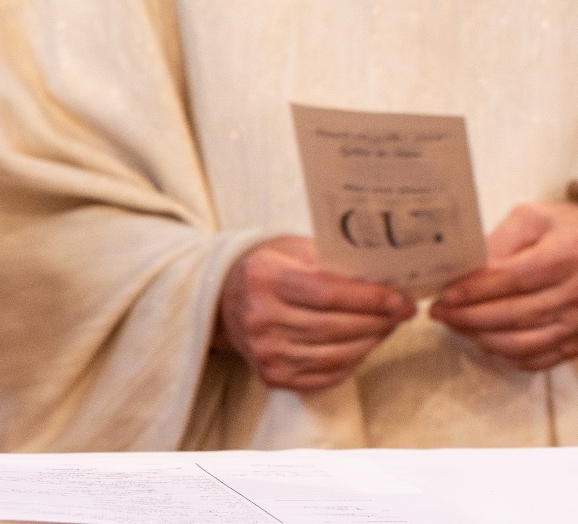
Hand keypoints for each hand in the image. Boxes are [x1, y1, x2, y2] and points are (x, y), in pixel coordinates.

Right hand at [217, 236, 413, 390]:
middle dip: (378, 321)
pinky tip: (364, 345)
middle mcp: (259, 317)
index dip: (369, 298)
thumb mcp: (291, 251)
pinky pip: (326, 375)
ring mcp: (264, 350)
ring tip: (387, 327)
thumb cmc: (267, 270)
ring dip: (371, 342)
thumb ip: (331, 264)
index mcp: (263, 278)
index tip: (401, 300)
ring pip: (335, 354)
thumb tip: (384, 281)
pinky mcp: (272, 375)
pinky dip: (353, 362)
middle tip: (402, 312)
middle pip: (334, 326)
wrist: (223, 300)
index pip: (327, 293)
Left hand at [430, 201, 577, 369]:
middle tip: (439, 313)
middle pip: (516, 314)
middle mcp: (576, 294)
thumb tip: (468, 268)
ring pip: (526, 342)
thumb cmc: (567, 230)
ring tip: (456, 327)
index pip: (511, 278)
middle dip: (470, 317)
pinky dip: (510, 357)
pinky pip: (542, 359)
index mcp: (563, 257)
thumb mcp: (534, 219)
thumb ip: (501, 240)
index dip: (475, 289)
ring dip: (484, 338)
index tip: (445, 295)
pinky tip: (486, 344)